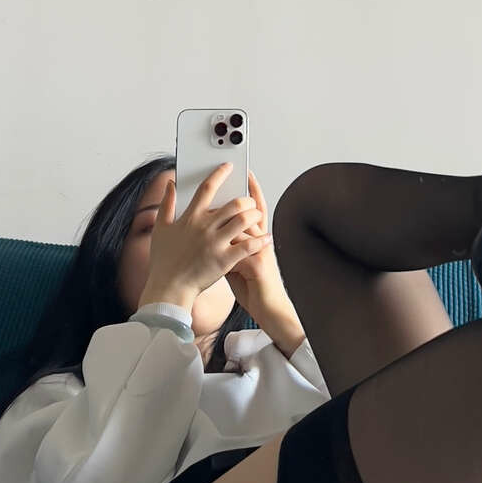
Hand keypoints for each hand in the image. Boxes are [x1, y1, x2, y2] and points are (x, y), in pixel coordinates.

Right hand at [139, 165, 269, 309]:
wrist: (168, 289)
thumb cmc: (164, 261)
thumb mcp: (161, 229)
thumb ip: (166, 204)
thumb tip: (170, 184)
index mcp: (190, 218)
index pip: (207, 188)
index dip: (219, 174)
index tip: (229, 166)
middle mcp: (204, 227)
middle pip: (234, 204)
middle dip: (246, 199)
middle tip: (249, 201)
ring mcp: (215, 244)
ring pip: (244, 220)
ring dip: (255, 215)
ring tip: (257, 216)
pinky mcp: (224, 260)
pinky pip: (248, 246)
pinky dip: (260, 240)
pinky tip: (266, 237)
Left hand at [224, 175, 283, 315]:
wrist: (269, 309)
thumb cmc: (253, 286)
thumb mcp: (239, 261)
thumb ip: (229, 244)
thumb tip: (213, 230)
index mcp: (255, 239)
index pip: (254, 209)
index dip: (251, 191)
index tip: (244, 173)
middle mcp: (261, 241)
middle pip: (253, 211)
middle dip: (242, 194)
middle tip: (231, 177)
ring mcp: (261, 251)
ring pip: (247, 225)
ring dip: (234, 215)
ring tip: (222, 203)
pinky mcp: (258, 264)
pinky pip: (244, 246)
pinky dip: (233, 239)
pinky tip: (220, 234)